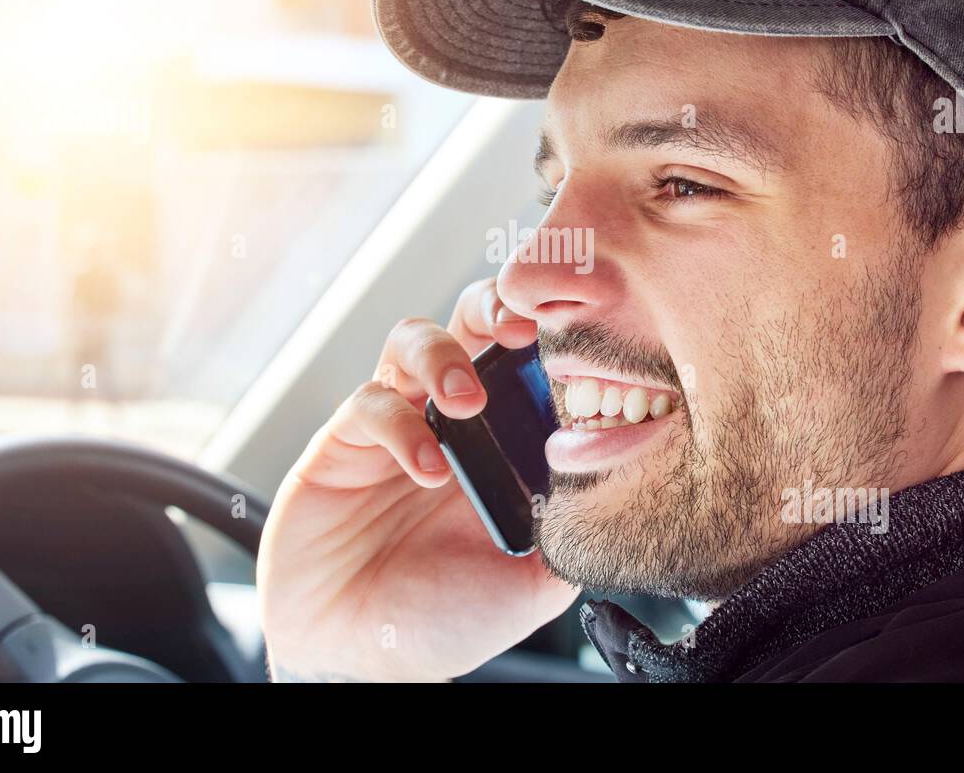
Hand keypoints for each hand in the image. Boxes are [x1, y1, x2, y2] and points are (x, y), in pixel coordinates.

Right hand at [257, 279, 576, 680]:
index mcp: (501, 441)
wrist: (360, 655)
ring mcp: (396, 424)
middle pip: (470, 323)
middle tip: (520, 328)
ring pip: (412, 340)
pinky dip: (400, 426)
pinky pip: (370, 403)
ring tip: (468, 401)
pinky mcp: (343, 444)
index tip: (575, 329)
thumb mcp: (532, 582)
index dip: (547, 331)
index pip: (525, 359)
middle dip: (495, 308)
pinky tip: (425, 470)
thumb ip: (572, 532)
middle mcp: (450, 420)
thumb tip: (620, 488)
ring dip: (445, 356)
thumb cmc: (444, 615)